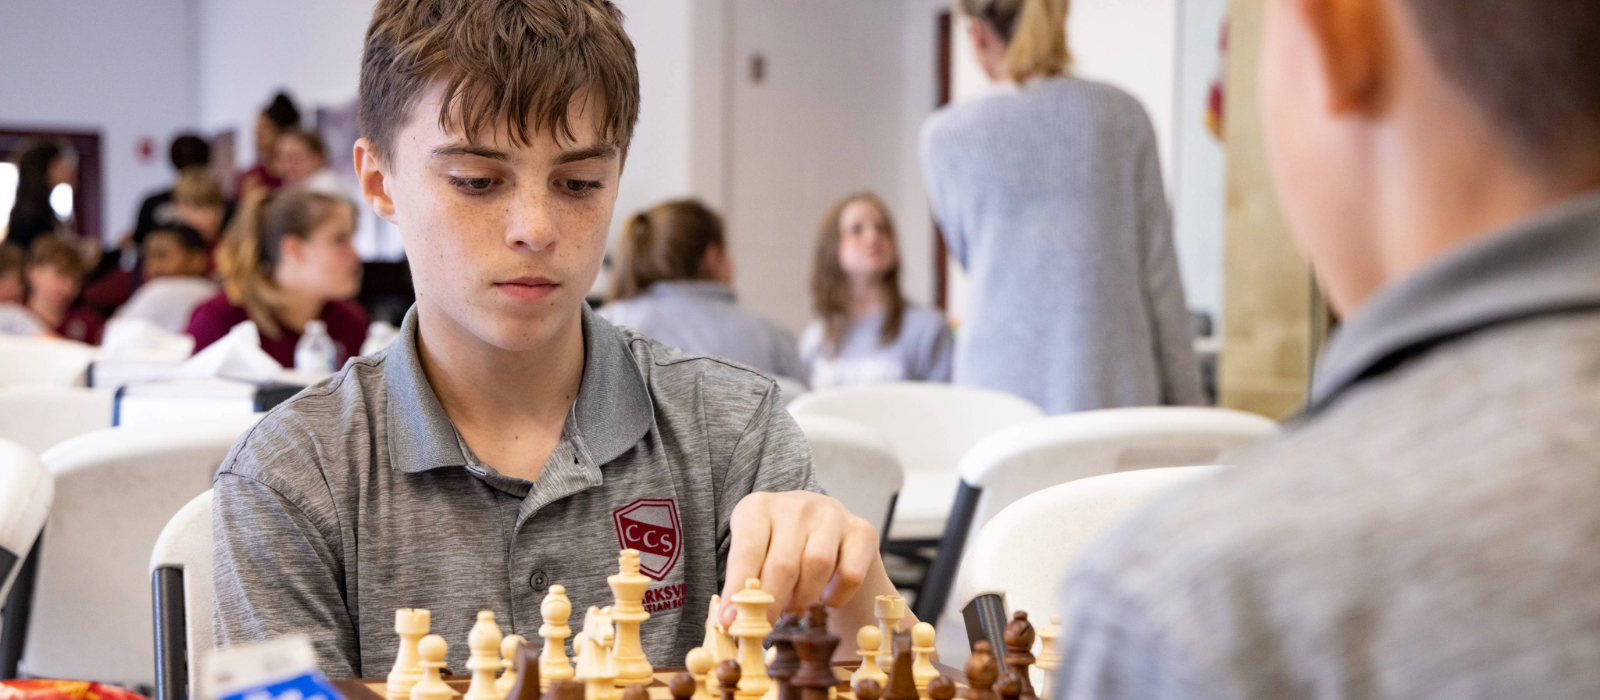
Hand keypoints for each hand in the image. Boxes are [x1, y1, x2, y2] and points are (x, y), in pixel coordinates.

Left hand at [720, 491, 878, 624]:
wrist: (822, 528)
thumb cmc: (777, 546)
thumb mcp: (753, 555)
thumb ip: (743, 583)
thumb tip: (731, 621)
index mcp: (759, 507)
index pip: (747, 551)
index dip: (738, 590)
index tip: (731, 621)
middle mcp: (796, 505)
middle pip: (784, 563)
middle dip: (772, 602)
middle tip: (766, 625)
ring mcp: (832, 514)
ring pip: (818, 565)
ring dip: (804, 598)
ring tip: (794, 610)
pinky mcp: (861, 530)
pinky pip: (850, 573)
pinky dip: (837, 596)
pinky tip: (826, 599)